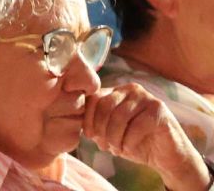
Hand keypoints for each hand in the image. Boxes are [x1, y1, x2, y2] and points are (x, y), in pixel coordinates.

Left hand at [85, 83, 208, 190]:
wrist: (168, 158)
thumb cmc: (136, 144)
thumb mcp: (111, 132)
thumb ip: (96, 123)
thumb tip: (79, 122)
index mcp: (117, 91)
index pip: (93, 98)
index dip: (88, 118)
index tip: (89, 136)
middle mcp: (131, 89)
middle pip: (104, 106)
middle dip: (101, 129)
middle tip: (104, 146)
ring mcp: (147, 97)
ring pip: (119, 116)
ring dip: (113, 138)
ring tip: (116, 150)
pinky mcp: (159, 110)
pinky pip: (136, 125)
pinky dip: (128, 141)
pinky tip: (128, 149)